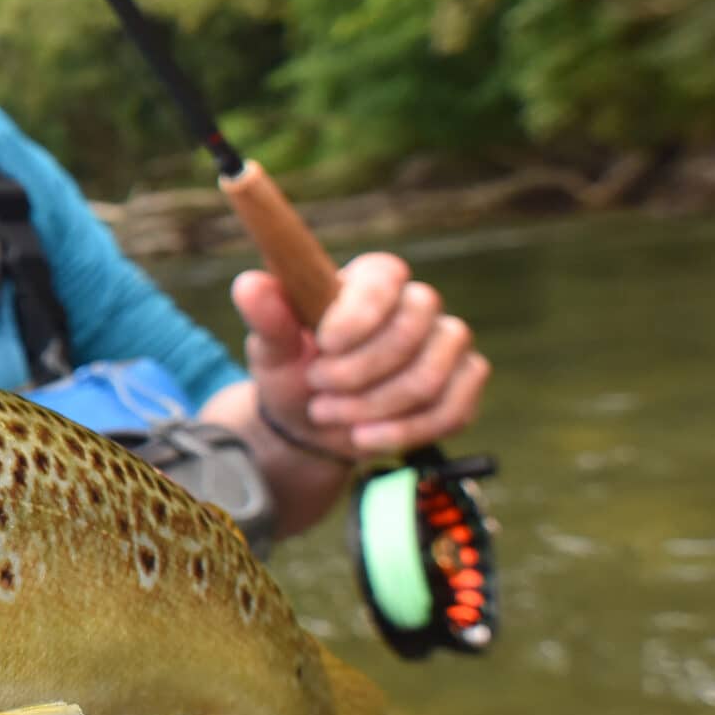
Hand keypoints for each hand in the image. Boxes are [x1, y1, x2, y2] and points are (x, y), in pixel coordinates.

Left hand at [232, 252, 489, 458]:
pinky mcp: (464, 383)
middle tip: (316, 387)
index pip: (385, 277)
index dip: (360, 312)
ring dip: (372, 407)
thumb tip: (249, 284)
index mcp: (371, 281)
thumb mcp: (271, 349)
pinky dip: (402, 432)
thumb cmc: (293, 371)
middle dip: (356, 372)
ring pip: (429, 376)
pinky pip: (452, 409)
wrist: (312, 424)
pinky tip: (363, 437)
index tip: (325, 343)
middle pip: (411, 330)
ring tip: (329, 413)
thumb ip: (267, 318)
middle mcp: (418, 304)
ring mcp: (448, 343)